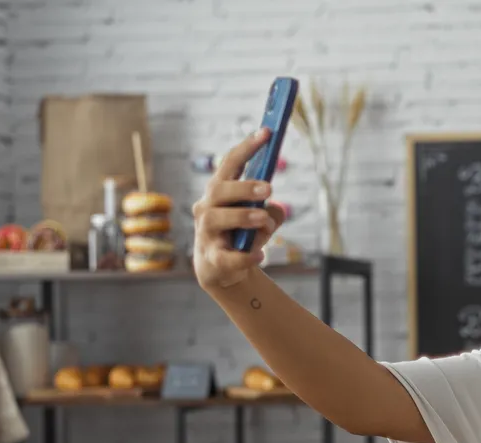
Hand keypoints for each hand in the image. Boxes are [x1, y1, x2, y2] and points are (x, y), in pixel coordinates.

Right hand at [191, 128, 285, 289]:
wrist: (223, 270)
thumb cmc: (242, 235)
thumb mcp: (262, 220)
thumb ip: (271, 212)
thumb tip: (274, 210)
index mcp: (220, 192)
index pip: (230, 164)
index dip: (247, 147)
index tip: (266, 133)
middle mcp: (207, 208)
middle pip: (218, 190)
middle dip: (243, 187)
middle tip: (269, 188)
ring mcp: (206, 234)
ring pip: (215, 218)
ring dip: (242, 216)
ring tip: (263, 220)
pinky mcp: (213, 260)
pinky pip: (226, 257)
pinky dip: (244, 256)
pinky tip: (260, 255)